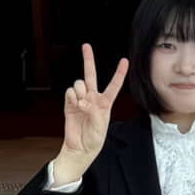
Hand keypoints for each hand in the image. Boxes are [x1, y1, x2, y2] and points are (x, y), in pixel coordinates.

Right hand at [63, 43, 128, 157]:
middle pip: (90, 74)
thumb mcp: (99, 127)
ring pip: (79, 83)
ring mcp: (80, 99)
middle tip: (86, 46)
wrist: (80, 149)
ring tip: (80, 104)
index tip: (124, 61)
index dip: (119, 73)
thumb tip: (83, 102)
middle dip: (88, 59)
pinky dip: (71, 97)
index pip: (113, 85)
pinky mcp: (70, 104)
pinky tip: (74, 105)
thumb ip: (93, 112)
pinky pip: (69, 92)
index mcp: (104, 103)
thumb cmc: (94, 140)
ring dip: (79, 91)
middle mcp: (92, 98)